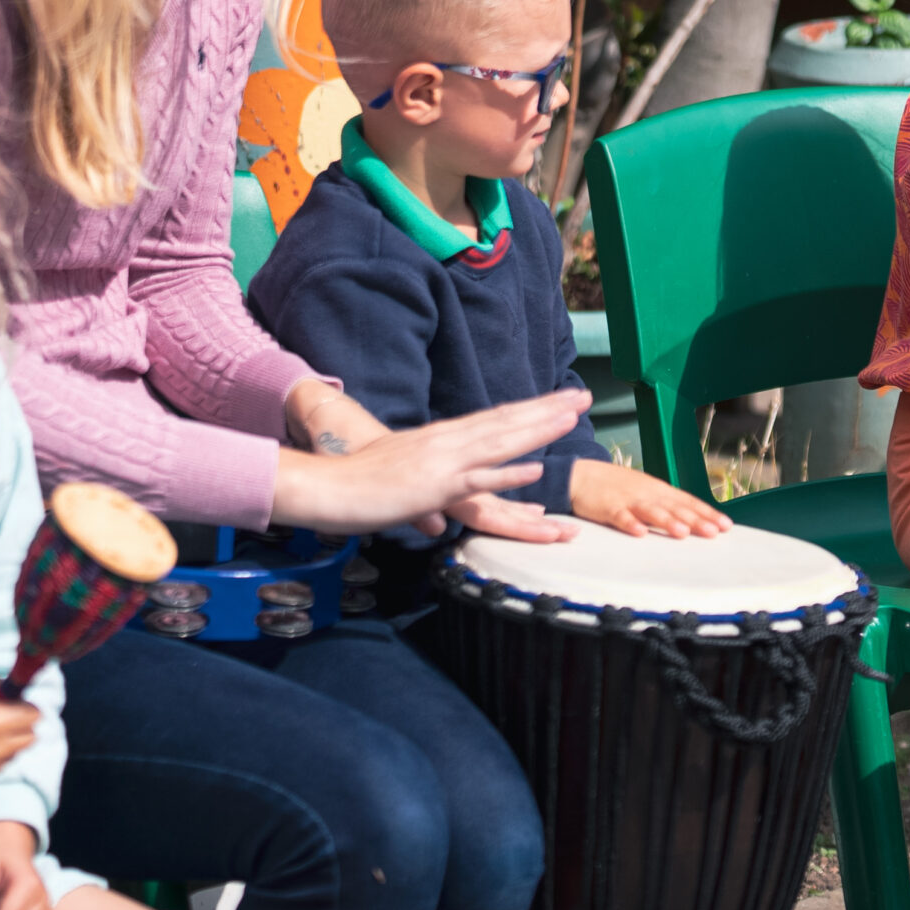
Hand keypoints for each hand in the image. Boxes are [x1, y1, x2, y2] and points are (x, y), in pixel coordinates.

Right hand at [0, 672, 37, 781]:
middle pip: (31, 736)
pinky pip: (5, 762)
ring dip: (11, 740)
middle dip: (22, 724)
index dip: (26, 707)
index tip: (16, 703)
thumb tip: (28, 698)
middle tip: (3, 716)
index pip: (35, 716)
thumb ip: (10, 688)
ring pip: (19, 750)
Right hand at [271, 390, 584, 534]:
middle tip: (583, 395)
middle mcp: (447, 443)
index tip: (563, 398)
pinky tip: (532, 468)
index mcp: (444, 439)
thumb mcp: (408, 482)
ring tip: (569, 416)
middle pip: (505, 423)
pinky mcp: (433, 486)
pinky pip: (475, 479)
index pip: (497, 419)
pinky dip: (504, 473)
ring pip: (498, 443)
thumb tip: (445, 514)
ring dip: (535, 429)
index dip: (532, 409)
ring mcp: (442, 463)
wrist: (326, 487)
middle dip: (546, 409)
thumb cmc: (361, 485)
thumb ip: (433, 493)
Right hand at [568, 459, 732, 537]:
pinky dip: (629, 523)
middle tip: (714, 532)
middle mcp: (648, 493)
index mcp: (659, 490)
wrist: (581, 475)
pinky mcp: (608, 507)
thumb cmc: (617, 487)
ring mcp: (628, 499)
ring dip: (667, 521)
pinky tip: (639, 533)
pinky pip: (620, 516)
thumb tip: (693, 519)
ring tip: (683, 532)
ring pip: (651, 511)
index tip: (726, 526)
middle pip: (675, 507)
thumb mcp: (646, 491)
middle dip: (696, 519)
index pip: (688, 502)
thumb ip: (667, 504)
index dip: (707, 513)